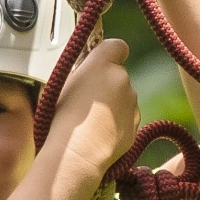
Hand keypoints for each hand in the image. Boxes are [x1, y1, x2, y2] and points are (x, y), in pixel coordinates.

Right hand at [51, 38, 139, 177]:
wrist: (78, 153)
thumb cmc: (63, 119)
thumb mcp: (62, 84)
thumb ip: (83, 72)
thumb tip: (90, 73)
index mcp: (103, 63)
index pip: (117, 46)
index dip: (109, 55)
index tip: (99, 65)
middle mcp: (122, 79)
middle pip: (118, 74)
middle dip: (107, 83)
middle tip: (85, 100)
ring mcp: (132, 103)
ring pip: (123, 97)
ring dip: (112, 105)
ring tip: (90, 121)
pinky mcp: (136, 124)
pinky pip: (126, 117)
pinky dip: (116, 123)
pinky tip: (99, 134)